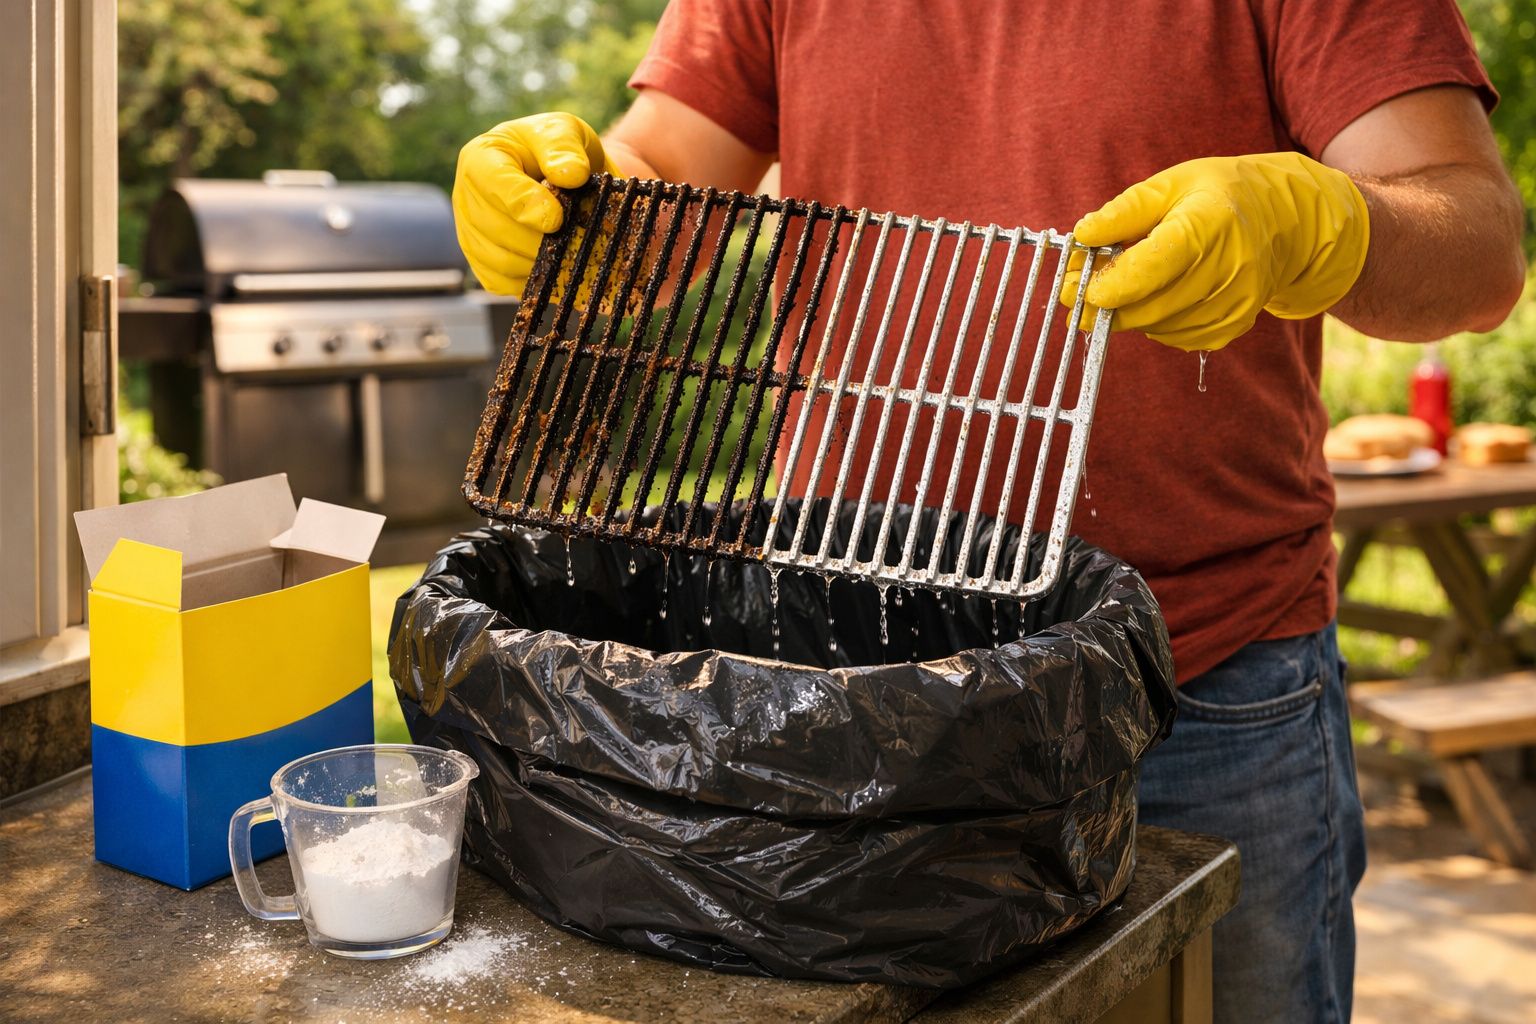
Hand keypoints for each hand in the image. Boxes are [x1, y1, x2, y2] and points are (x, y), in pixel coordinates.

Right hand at [453, 112, 621, 295]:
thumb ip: (564, 147)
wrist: (563, 178)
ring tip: (571, 251)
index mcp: (480, 158)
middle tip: (576, 238)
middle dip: (539, 238)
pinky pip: (503, 283)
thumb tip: (570, 174)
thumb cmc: (558, 151)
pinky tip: (556, 266)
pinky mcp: (483, 264)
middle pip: (495, 230)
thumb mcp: (565, 131)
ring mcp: (470, 233)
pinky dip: (533, 281)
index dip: (524, 204)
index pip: (493, 184)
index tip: (557, 218)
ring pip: (500, 262)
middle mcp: (466, 197)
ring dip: (541, 262)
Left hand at [1063, 152, 1369, 350]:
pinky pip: (1175, 335)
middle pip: (1150, 305)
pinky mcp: (1233, 326)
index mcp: (1213, 224)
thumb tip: (1081, 236)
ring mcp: (1236, 303)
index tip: (1075, 289)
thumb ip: (1124, 212)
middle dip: (1104, 306)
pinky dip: (1154, 321)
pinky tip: (1157, 295)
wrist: (1288, 221)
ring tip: (1119, 284)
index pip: (1153, 266)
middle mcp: (1231, 269)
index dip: (1110, 284)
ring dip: (1127, 312)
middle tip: (1073, 294)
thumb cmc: (1221, 195)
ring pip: (1158, 325)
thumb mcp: (1172, 184)